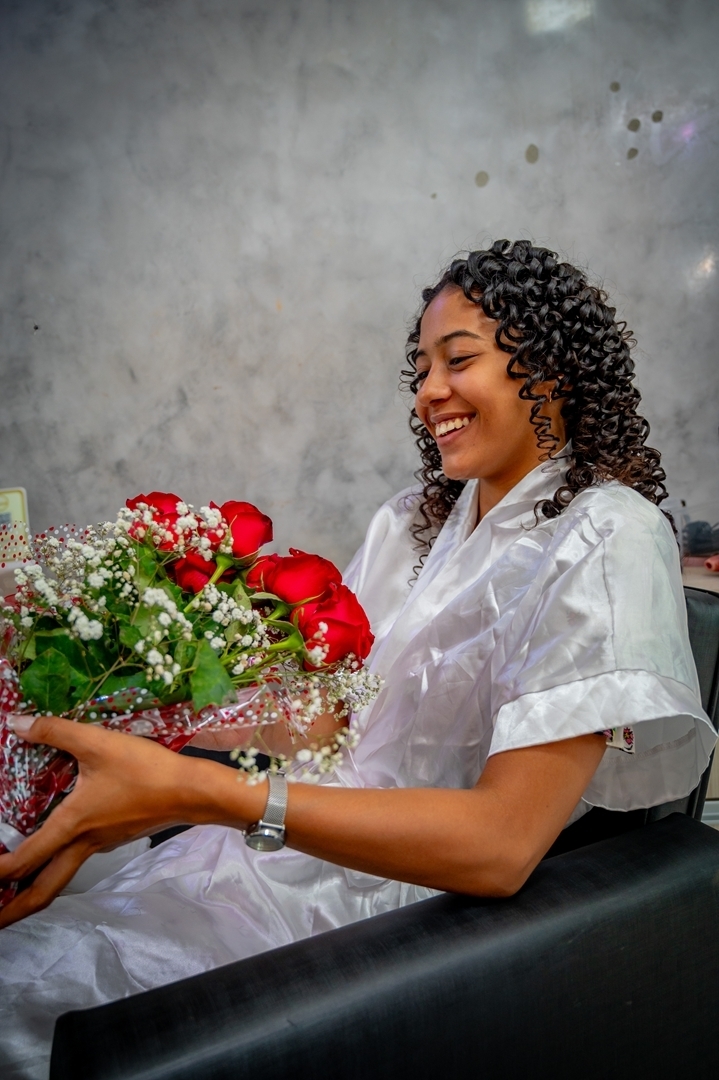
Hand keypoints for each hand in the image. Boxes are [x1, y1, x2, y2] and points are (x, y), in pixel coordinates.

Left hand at [0, 715, 255, 928]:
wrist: (192, 790)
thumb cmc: (145, 771)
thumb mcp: (98, 743)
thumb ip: (56, 731)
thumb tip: (16, 723)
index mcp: (71, 827)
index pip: (23, 862)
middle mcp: (83, 844)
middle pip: (43, 892)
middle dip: (13, 912)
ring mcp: (102, 844)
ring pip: (61, 875)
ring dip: (34, 886)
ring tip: (14, 885)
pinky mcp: (116, 835)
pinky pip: (78, 855)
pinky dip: (58, 860)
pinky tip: (58, 839)